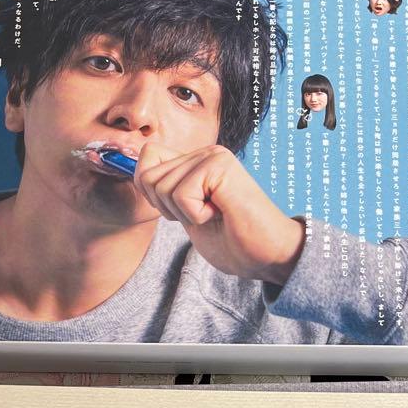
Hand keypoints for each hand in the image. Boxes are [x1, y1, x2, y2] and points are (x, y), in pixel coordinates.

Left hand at [134, 142, 305, 285]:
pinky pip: (181, 194)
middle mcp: (206, 152)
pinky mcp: (221, 167)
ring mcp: (214, 157)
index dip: (152, 191)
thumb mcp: (187, 215)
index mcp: (197, 161)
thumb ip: (167, 192)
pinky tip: (220, 214)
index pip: (147, 158)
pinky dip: (196, 215)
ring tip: (214, 215)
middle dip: (168, 208)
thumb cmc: (233, 241)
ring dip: (185, 213)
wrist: (268, 255)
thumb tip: (138, 174)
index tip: (182, 210)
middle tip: (203, 215)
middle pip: (148, 177)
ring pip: (162, 187)